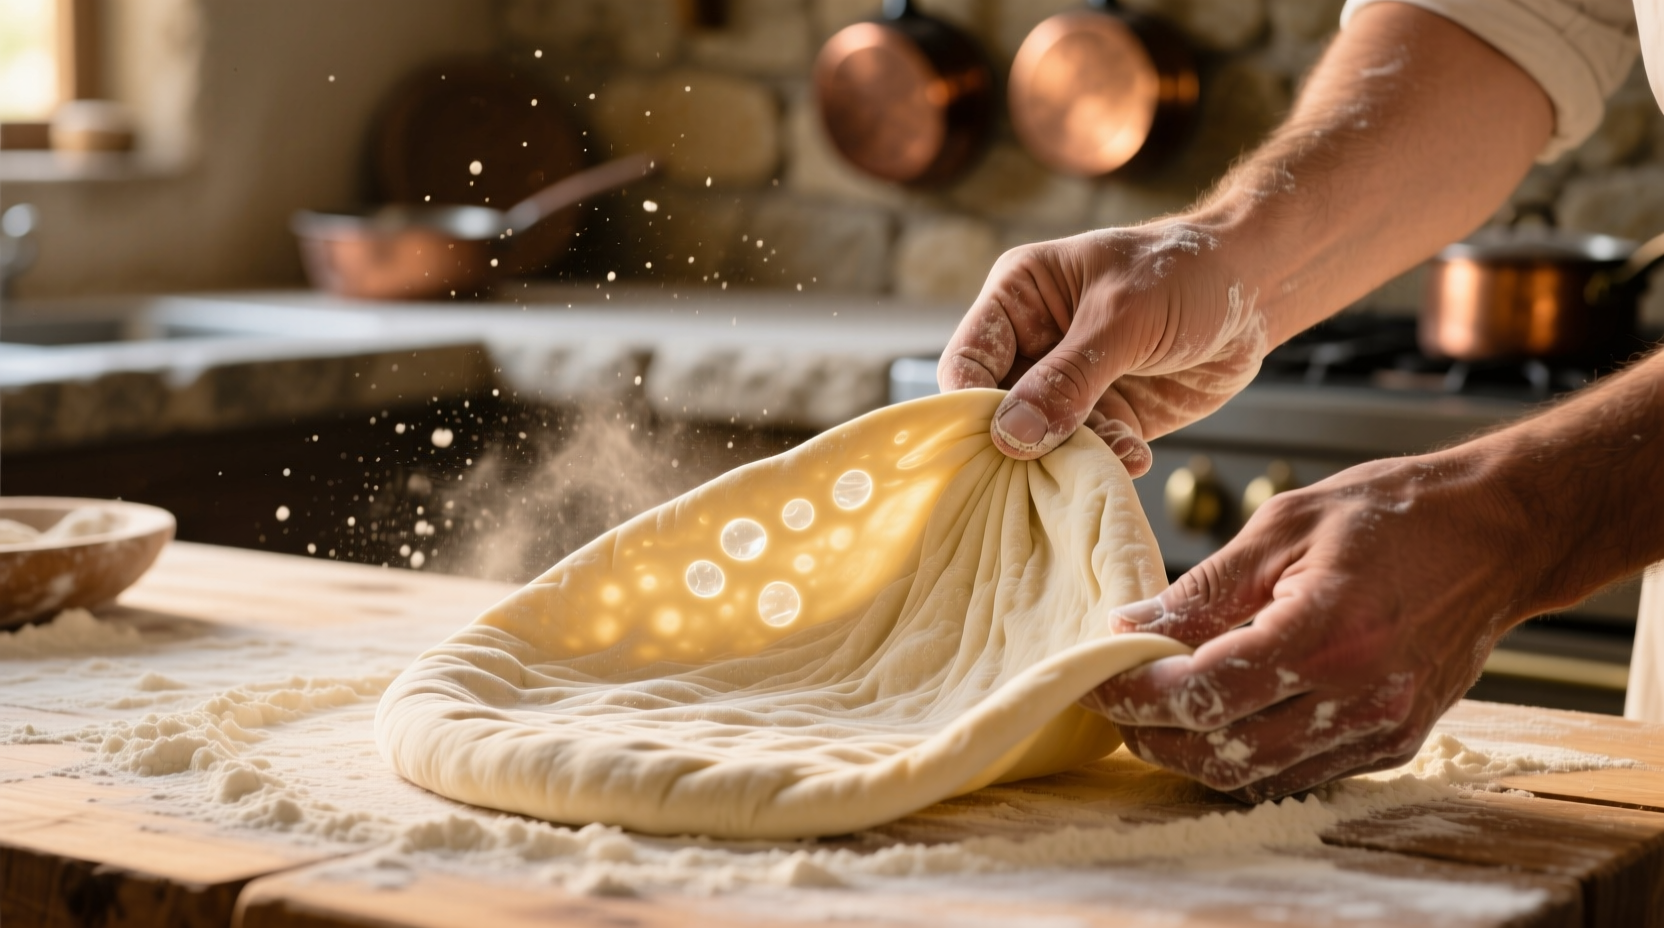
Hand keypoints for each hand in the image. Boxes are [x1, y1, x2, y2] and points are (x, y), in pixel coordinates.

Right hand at [937, 220, 1268, 474]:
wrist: (1255, 291)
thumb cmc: (1186, 273)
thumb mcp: (1123, 318)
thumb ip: (1068, 377)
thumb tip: (1011, 435)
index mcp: (1018, 298)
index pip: (967, 361)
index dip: (969, 404)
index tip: (990, 442)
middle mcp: (1033, 344)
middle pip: (997, 410)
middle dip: (1022, 442)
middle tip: (1047, 467)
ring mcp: (1068, 385)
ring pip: (1043, 441)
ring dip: (1073, 456)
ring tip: (1117, 450)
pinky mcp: (1106, 417)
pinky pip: (1088, 453)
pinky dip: (1109, 461)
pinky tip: (1138, 454)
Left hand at [1082, 451, 1536, 799]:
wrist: (1498, 533)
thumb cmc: (1394, 513)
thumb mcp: (1282, 525)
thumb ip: (1202, 590)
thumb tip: (1128, 626)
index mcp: (1326, 633)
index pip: (1203, 691)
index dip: (1135, 694)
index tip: (1093, 679)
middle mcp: (1358, 696)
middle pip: (1223, 751)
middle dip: (1152, 735)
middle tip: (1111, 704)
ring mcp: (1381, 728)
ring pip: (1257, 777)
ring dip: (1193, 755)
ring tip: (1152, 716)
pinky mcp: (1394, 742)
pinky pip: (1300, 774)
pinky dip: (1246, 758)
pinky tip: (1216, 722)